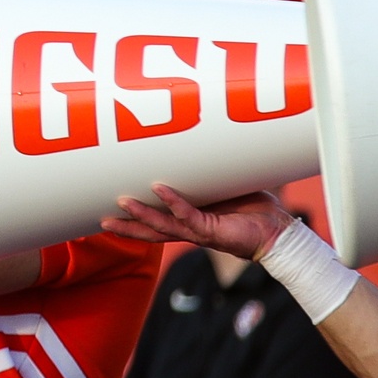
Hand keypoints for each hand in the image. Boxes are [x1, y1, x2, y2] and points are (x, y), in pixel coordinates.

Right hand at [101, 184, 302, 256]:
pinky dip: (172, 202)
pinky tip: (158, 190)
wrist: (279, 233)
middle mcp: (190, 228)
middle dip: (126, 226)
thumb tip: (197, 144)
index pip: (156, 220)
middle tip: (99, 219)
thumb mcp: (225, 187)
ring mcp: (199, 231)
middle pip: (150, 230)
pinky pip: (187, 215)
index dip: (135, 216)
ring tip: (119, 204)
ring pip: (162, 226)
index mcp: (190, 220)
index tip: (112, 205)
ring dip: (139, 215)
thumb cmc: (255, 209)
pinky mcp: (212, 230)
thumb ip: (208, 172)